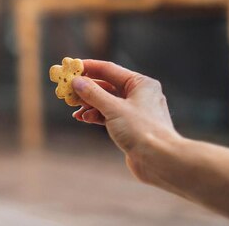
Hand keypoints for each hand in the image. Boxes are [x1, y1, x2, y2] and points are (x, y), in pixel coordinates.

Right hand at [71, 60, 179, 182]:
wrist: (160, 160)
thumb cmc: (142, 130)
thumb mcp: (113, 108)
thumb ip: (93, 93)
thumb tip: (76, 81)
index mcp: (140, 83)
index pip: (109, 69)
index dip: (88, 68)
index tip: (70, 67)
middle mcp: (139, 94)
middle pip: (107, 86)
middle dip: (86, 90)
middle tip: (68, 92)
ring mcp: (136, 111)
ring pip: (107, 101)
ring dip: (90, 104)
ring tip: (75, 110)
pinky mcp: (131, 126)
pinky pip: (110, 115)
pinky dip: (97, 116)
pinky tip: (85, 119)